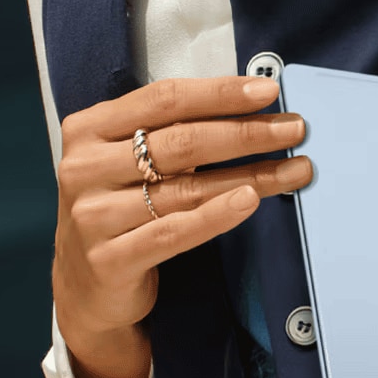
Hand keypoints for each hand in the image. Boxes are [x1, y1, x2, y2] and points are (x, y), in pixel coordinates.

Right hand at [51, 75, 313, 377]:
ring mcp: (93, 216)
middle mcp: (84, 168)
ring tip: (293, 170)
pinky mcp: (110, 260)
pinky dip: (217, 215)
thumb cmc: (118, 207)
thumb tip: (249, 104)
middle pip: (180, 142)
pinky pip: (174, 232)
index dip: (219, 93)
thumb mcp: (126, 160)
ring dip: (249, 176)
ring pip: (187, 188)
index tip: (268, 91)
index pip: (163, 99)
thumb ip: (168, 131)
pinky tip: (250, 201)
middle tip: (294, 130)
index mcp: (88, 129)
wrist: (84, 285)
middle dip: (245, 133)